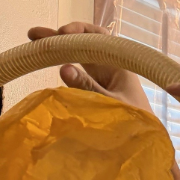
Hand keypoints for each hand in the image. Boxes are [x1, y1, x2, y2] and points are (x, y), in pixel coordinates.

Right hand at [28, 22, 179, 179]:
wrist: (147, 148)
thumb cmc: (138, 126)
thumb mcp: (112, 107)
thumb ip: (88, 89)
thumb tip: (63, 69)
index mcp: (121, 64)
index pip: (99, 36)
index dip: (80, 30)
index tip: (63, 34)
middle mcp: (110, 67)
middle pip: (83, 43)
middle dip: (59, 37)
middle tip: (33, 34)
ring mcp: (101, 79)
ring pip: (76, 57)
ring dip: (56, 49)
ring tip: (33, 40)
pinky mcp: (94, 92)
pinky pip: (76, 74)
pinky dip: (60, 66)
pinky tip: (43, 62)